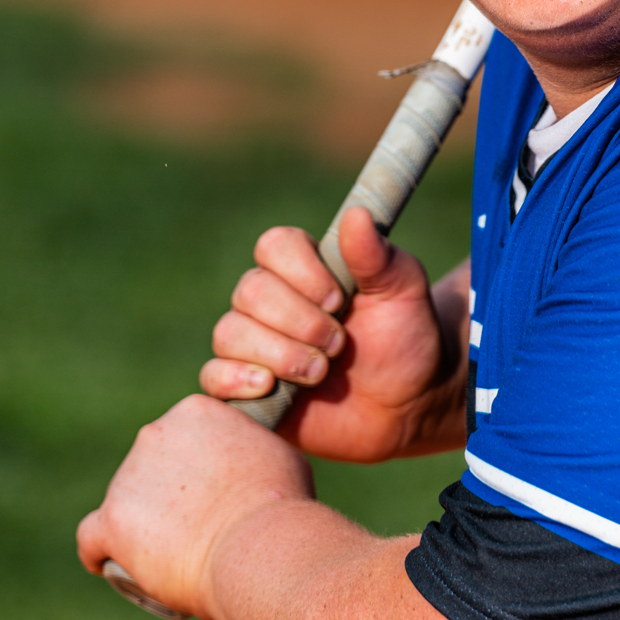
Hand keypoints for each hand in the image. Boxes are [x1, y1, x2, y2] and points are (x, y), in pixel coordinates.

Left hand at [77, 393, 315, 619]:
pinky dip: (99, 551)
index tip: (203, 492)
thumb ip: (252, 447)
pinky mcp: (112, 521)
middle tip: (192, 528)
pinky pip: (90, 537)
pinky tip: (107, 562)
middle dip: (162, 493)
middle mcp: (154, 433)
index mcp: (194, 411)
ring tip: (168, 556)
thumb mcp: (276, 453)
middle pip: (147, 466)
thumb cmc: (281, 505)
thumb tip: (250, 458)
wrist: (260, 547)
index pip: (179, 436)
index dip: (188, 465)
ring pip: (122, 502)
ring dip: (136, 524)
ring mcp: (128, 477)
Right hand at [200, 207, 467, 461]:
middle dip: (300, 321)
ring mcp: (254, 343)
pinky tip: (269, 387)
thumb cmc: (405, 339)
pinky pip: (213, 376)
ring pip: (230, 333)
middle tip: (339, 344)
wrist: (407, 404)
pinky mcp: (244, 386)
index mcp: (305, 267)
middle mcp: (271, 300)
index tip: (339, 299)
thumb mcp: (403, 292)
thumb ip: (378, 257)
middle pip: (250, 291)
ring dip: (280, 354)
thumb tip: (356, 215)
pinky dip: (234, 380)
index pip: (274, 246)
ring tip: (320, 372)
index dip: (302, 272)